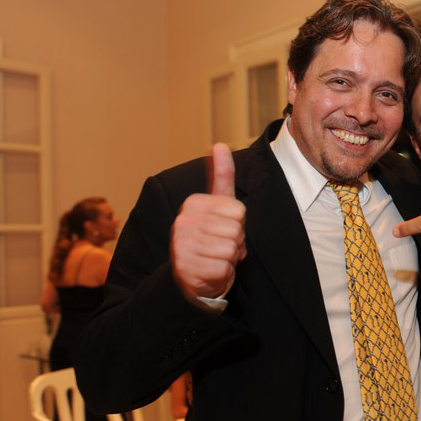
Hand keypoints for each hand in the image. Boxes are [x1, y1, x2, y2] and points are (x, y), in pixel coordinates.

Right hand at [171, 143, 245, 299]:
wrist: (192, 276)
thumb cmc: (210, 238)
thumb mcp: (217, 205)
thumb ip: (221, 176)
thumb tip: (219, 144)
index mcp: (192, 204)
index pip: (238, 212)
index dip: (238, 225)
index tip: (222, 229)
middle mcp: (183, 221)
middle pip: (236, 231)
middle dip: (235, 243)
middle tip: (219, 247)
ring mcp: (182, 245)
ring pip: (231, 250)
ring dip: (229, 259)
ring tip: (214, 258)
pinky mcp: (186, 268)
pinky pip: (224, 268)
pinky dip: (223, 274)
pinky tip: (210, 272)